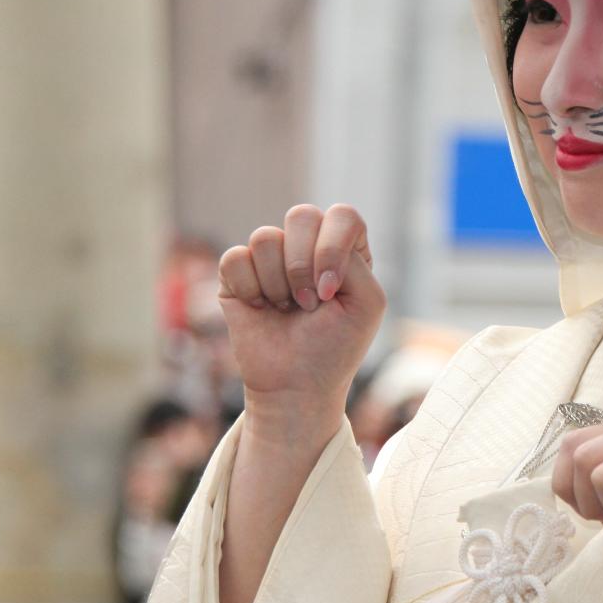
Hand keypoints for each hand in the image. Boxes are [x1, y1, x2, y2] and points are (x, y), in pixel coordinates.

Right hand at [218, 204, 385, 433]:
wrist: (295, 386)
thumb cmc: (335, 346)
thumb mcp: (367, 303)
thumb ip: (352, 261)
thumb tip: (305, 253)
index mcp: (344, 249)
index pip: (342, 216)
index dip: (333, 247)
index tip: (330, 291)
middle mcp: (307, 246)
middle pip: (301, 216)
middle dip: (302, 266)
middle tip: (309, 303)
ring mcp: (271, 258)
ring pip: (265, 237)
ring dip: (278, 284)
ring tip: (286, 309)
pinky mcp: (237, 274)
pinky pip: (236, 257)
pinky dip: (250, 290)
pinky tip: (261, 309)